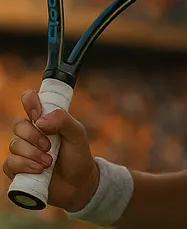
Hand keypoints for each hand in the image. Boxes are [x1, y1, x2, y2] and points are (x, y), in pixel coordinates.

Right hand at [3, 89, 99, 211]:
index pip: (30, 100)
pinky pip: (10, 163)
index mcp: (45, 119)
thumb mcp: (77, 134)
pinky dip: (25, 166)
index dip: (30, 102)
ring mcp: (22, 150)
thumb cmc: (77, 156)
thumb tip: (40, 120)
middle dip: (34, 136)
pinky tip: (39, 170)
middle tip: (50, 146)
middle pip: (19, 124)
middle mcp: (30, 133)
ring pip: (14, 144)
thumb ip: (63, 121)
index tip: (38, 113)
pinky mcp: (16, 168)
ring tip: (49, 162)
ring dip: (33, 153)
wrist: (78, 184)